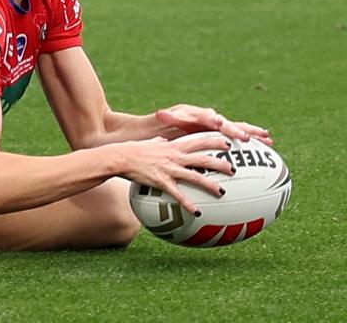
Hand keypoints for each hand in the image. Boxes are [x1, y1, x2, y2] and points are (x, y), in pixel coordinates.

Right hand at [117, 134, 232, 214]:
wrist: (119, 158)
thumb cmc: (133, 150)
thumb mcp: (150, 142)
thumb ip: (161, 142)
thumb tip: (165, 140)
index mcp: (174, 146)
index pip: (199, 140)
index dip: (215, 141)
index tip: (229, 143)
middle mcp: (175, 156)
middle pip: (203, 158)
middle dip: (220, 163)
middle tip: (233, 169)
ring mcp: (169, 168)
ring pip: (195, 176)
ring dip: (210, 184)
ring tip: (222, 191)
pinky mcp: (161, 181)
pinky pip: (178, 194)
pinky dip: (188, 203)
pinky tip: (197, 212)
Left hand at [155, 105, 272, 145]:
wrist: (162, 126)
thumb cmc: (162, 125)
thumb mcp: (162, 121)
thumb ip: (168, 118)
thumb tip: (162, 114)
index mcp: (196, 115)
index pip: (208, 117)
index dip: (215, 122)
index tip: (221, 125)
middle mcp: (209, 118)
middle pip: (226, 122)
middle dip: (238, 129)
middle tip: (249, 137)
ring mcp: (216, 126)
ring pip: (236, 128)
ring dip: (251, 132)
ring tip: (267, 138)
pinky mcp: (220, 134)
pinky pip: (237, 137)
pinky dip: (251, 139)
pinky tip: (267, 144)